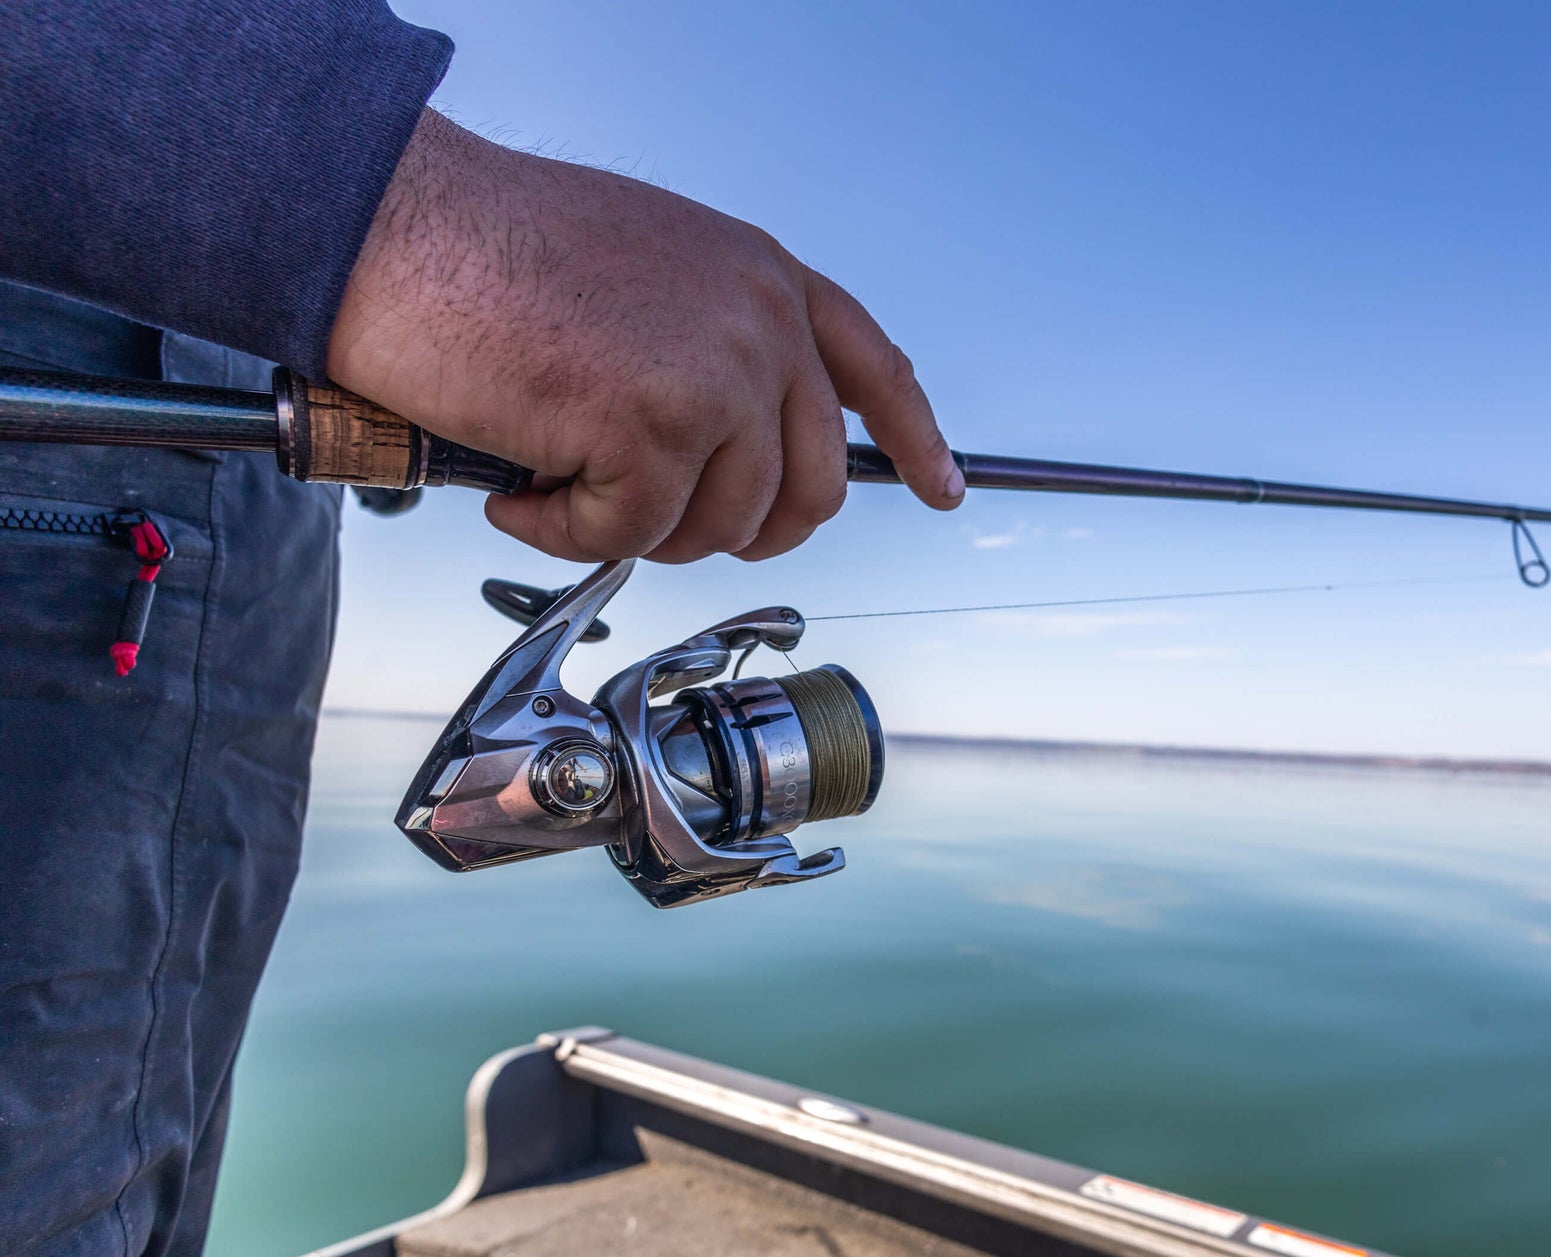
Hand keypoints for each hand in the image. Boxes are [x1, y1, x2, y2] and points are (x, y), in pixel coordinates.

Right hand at [325, 110, 962, 561]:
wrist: (400, 221)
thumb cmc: (493, 247)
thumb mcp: (651, 269)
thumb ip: (713, 339)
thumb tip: (726, 440)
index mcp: (763, 278)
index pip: (875, 370)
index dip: (916, 440)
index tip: (946, 489)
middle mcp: (760, 323)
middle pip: (807, 488)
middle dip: (734, 527)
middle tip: (650, 517)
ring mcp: (717, 375)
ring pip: (722, 525)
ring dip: (635, 527)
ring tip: (561, 478)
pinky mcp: (654, 429)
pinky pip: (632, 537)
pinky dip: (566, 532)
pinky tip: (520, 485)